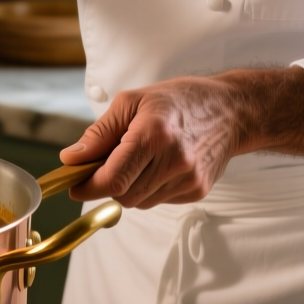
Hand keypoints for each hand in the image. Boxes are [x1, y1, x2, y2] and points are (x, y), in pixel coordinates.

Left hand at [59, 68, 303, 208]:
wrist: (232, 111)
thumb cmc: (179, 100)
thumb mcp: (132, 101)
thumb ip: (99, 133)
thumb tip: (71, 159)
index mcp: (153, 135)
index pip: (112, 179)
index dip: (87, 186)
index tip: (75, 183)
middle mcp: (173, 161)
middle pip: (122, 195)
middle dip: (106, 184)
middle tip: (107, 163)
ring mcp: (188, 179)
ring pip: (139, 202)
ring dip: (128, 187)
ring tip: (139, 159)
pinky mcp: (197, 191)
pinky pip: (158, 201)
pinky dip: (149, 188)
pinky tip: (159, 165)